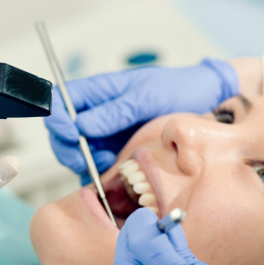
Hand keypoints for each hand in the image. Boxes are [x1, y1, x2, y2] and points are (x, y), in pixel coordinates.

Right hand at [45, 59, 237, 184]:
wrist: (205, 104)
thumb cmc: (177, 90)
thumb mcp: (147, 96)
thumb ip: (115, 111)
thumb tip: (82, 125)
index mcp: (99, 91)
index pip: (61, 101)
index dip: (58, 119)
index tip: (74, 135)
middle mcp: (96, 113)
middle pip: (61, 131)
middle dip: (67, 147)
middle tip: (86, 158)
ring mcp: (104, 134)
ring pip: (74, 151)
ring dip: (82, 162)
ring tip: (107, 164)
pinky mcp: (115, 152)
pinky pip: (94, 166)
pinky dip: (96, 174)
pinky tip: (113, 172)